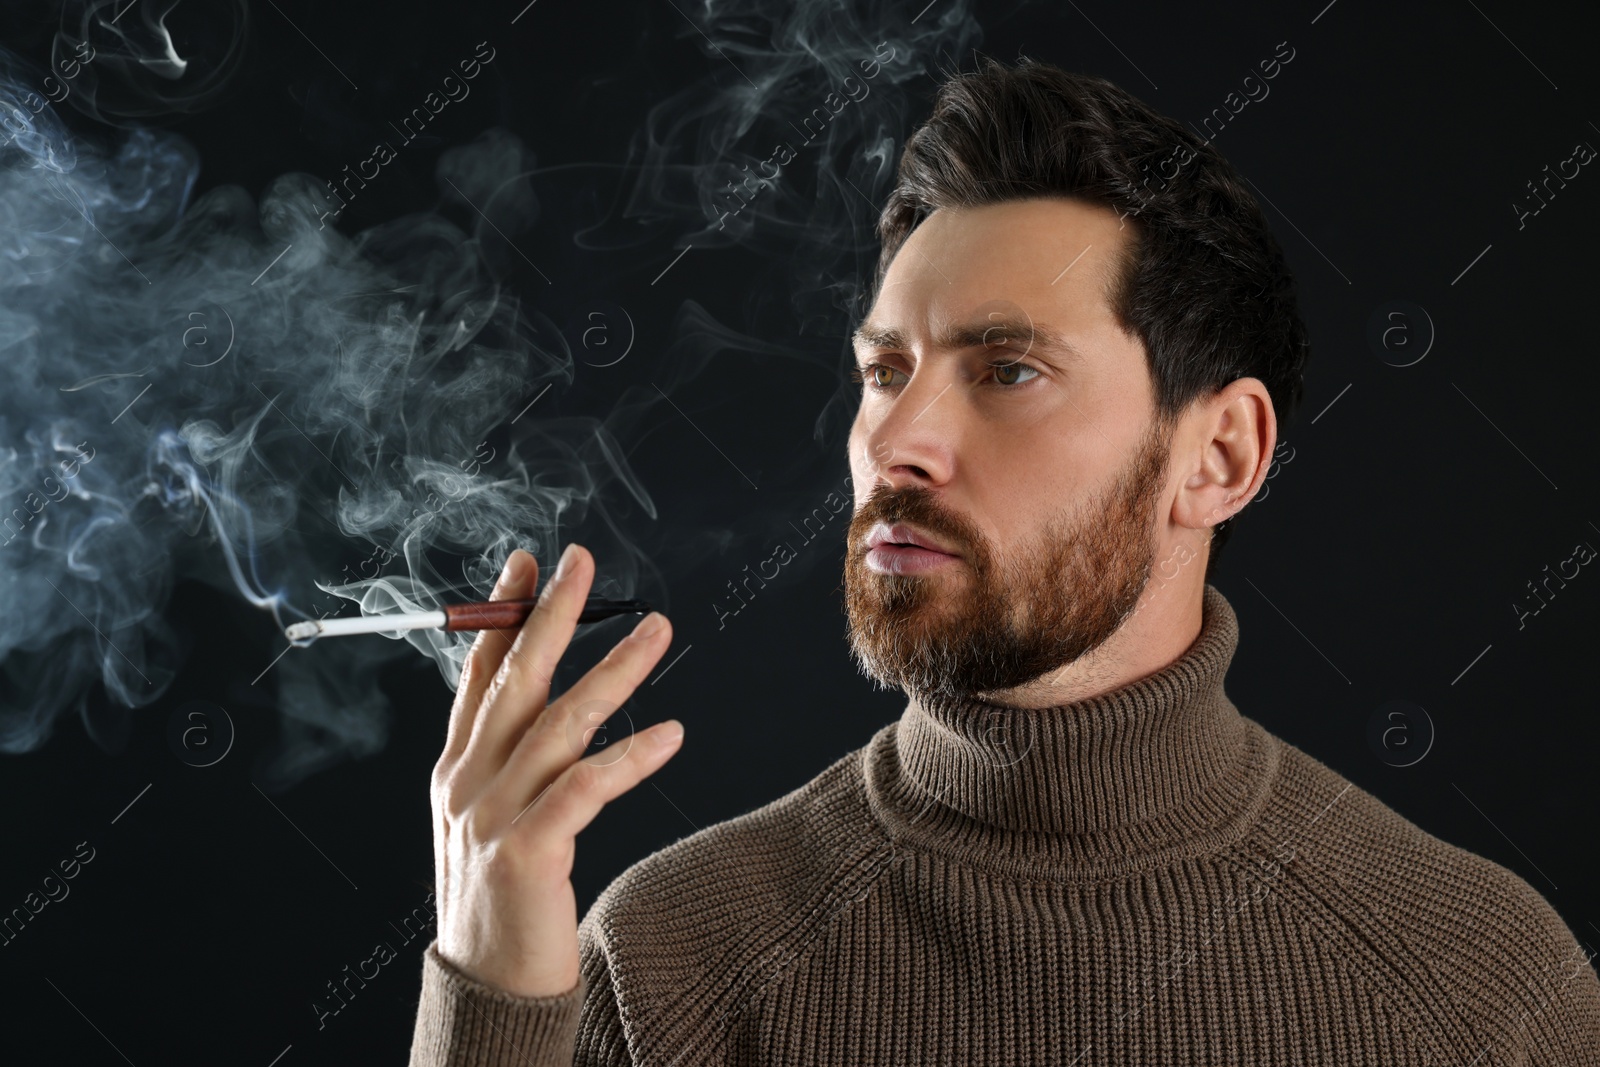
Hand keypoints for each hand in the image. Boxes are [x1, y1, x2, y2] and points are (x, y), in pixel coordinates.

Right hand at [430, 544, 681, 996]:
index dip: (501, 616)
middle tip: (581, 559)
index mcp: (455, 770)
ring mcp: (493, 816)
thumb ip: (503, 763)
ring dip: (613, 670)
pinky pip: (585, 789)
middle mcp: (468, 784)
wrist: (486, 993)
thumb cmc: (500, 904)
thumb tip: (534, 705)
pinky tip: (671, 732)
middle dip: (549, 614)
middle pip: (514, 680)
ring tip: (659, 628)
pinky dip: (629, 757)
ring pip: (559, 723)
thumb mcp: (485, 823)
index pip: (476, 675)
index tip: (528, 564)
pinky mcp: (527, 853)